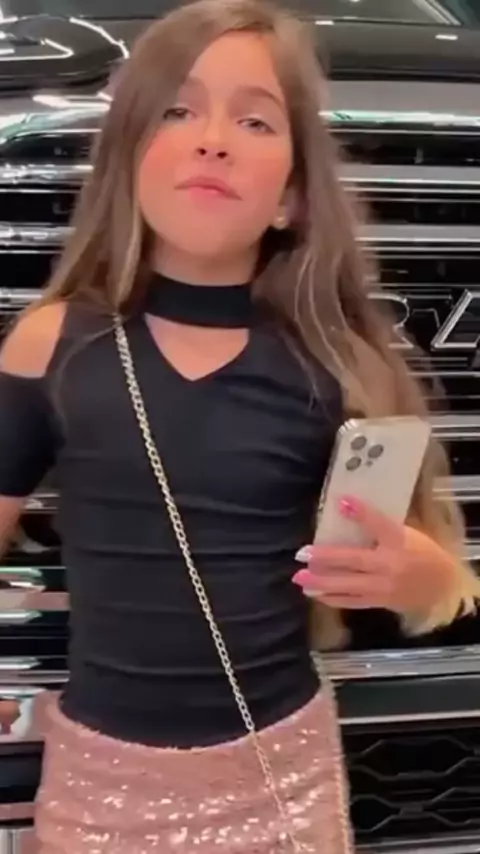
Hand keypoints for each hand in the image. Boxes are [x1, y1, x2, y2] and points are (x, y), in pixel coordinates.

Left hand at [292, 496, 455, 612]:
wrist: (442, 585)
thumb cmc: (421, 552)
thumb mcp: (406, 532)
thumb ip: (380, 527)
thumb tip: (345, 510)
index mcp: (399, 540)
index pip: (379, 523)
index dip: (360, 513)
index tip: (341, 500)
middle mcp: (390, 564)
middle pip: (354, 560)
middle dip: (326, 558)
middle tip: (301, 554)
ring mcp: (383, 586)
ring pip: (348, 585)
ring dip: (322, 582)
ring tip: (299, 578)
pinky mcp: (380, 602)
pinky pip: (352, 601)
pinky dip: (332, 598)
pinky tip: (314, 594)